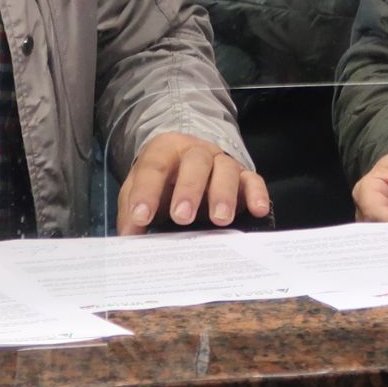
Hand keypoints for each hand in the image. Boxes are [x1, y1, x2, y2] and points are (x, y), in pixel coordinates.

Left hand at [117, 131, 270, 233]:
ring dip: (223, 194)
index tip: (141, 217)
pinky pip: (253, 181)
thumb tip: (129, 235)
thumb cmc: (162, 184)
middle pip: (195, 163)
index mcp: (165, 151)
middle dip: (189, 189)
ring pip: (226, 170)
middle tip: (182, 217)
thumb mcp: (138, 192)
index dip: (146, 191)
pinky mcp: (243, 176)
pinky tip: (258, 210)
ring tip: (219, 220)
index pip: (154, 167)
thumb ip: (131, 212)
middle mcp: (196, 152)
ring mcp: (222, 162)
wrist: (186, 166)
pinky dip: (257, 194)